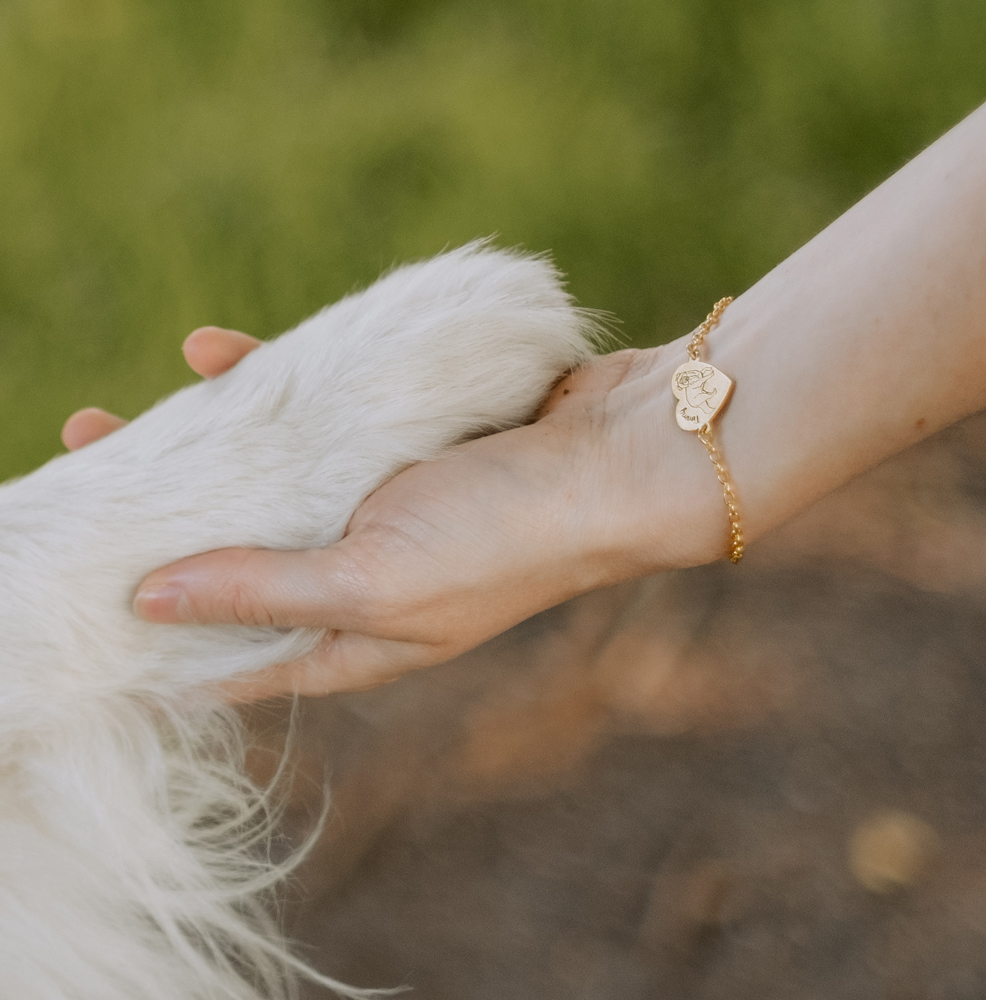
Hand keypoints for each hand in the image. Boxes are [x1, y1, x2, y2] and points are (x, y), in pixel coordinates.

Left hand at [66, 326, 726, 700]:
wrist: (618, 452)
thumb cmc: (505, 536)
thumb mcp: (374, 579)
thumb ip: (263, 590)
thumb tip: (146, 603)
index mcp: (349, 635)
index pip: (226, 653)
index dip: (151, 632)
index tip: (78, 599)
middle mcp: (353, 576)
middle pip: (231, 557)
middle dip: (154, 525)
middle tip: (81, 474)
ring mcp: (370, 505)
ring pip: (260, 483)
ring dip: (193, 450)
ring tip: (116, 419)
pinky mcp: (391, 443)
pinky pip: (306, 418)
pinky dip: (261, 390)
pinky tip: (210, 354)